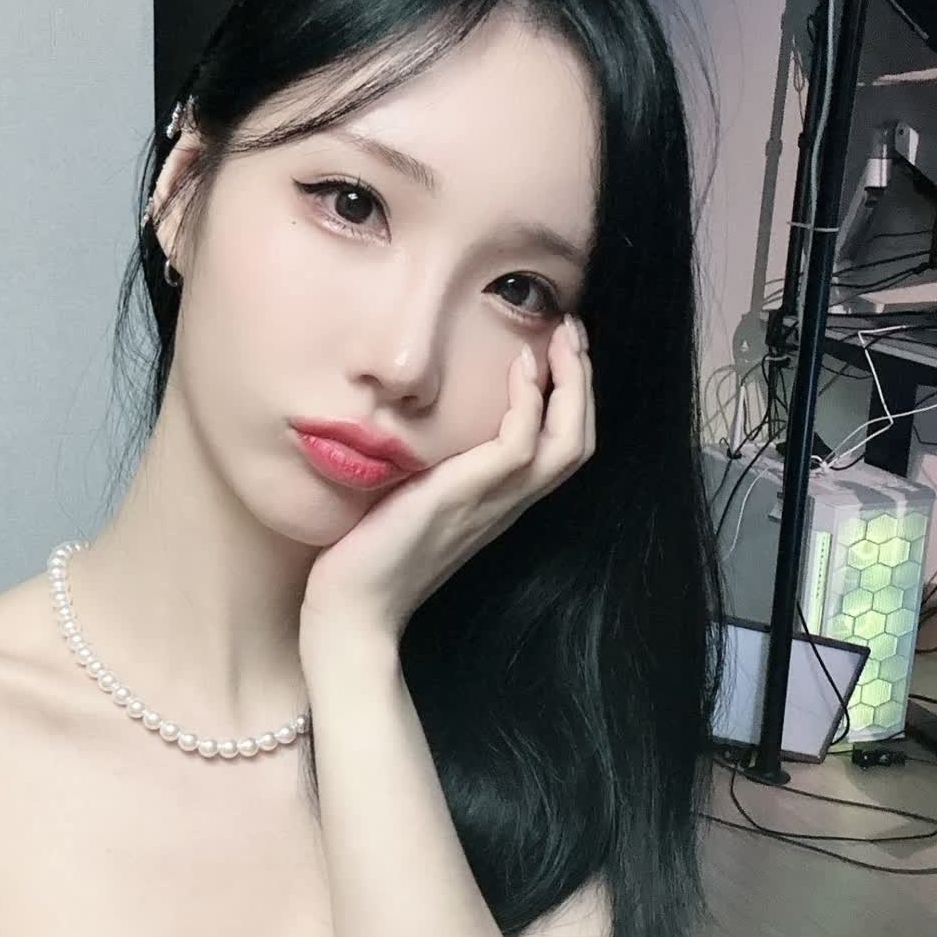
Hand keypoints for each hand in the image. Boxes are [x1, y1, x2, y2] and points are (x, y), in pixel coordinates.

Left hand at [299, 314, 594, 645]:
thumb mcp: (411, 495)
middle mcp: (507, 503)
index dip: (573, 397)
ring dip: (572, 383)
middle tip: (572, 329)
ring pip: (567, 441)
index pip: (562, 447)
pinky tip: (517, 368)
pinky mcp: (464, 497)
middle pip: (579, 439)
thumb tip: (418, 418)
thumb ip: (432, 465)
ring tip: (561, 336)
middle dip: (584, 379)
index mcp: (500, 503)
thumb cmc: (371, 554)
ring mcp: (491, 502)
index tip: (560, 349)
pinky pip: (519, 445)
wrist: (352, 607)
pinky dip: (528, 402)